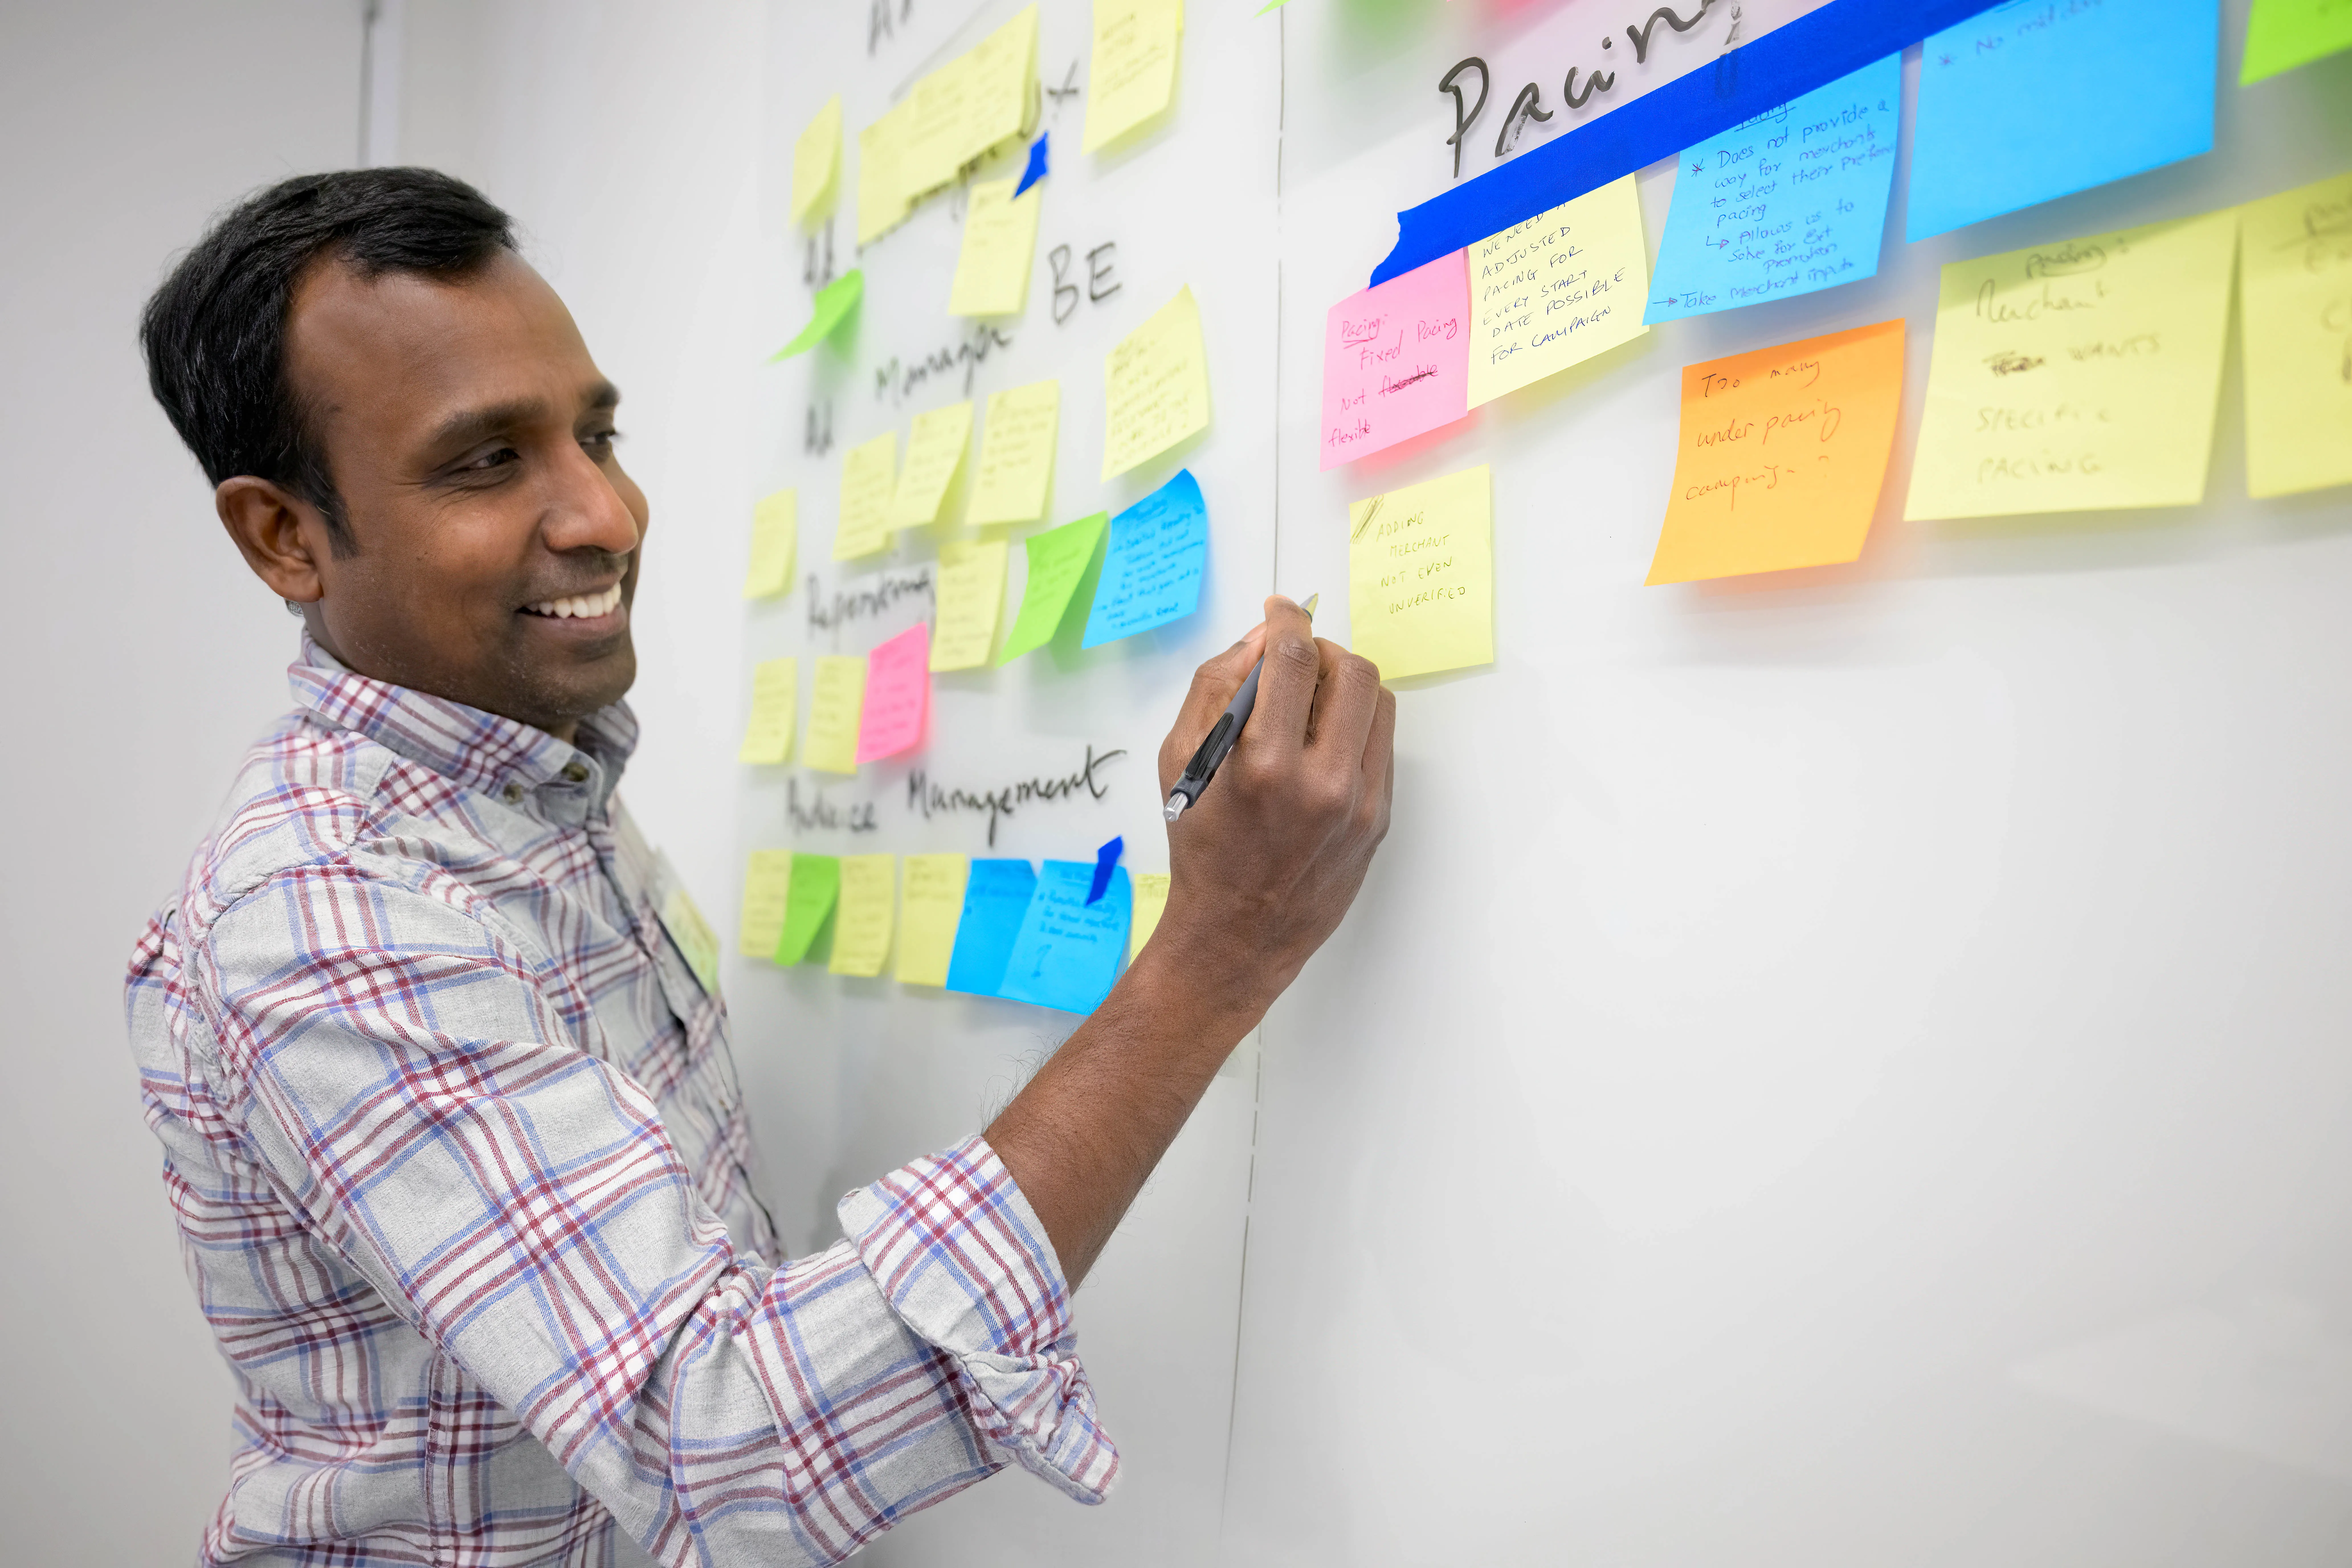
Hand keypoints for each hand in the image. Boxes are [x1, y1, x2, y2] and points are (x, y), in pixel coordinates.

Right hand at [1149, 596, 1395, 1023]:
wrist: (1237, 935)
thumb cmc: (1201, 849)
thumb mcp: (1179, 761)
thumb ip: (1216, 688)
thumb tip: (1261, 638)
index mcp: (1263, 766)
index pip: (1293, 659)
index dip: (1287, 620)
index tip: (1280, 611)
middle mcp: (1320, 784)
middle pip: (1350, 670)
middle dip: (1321, 649)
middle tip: (1294, 660)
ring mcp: (1358, 804)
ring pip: (1377, 701)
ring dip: (1345, 682)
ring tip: (1311, 699)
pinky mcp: (1379, 820)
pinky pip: (1382, 743)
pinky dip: (1355, 724)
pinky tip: (1323, 740)